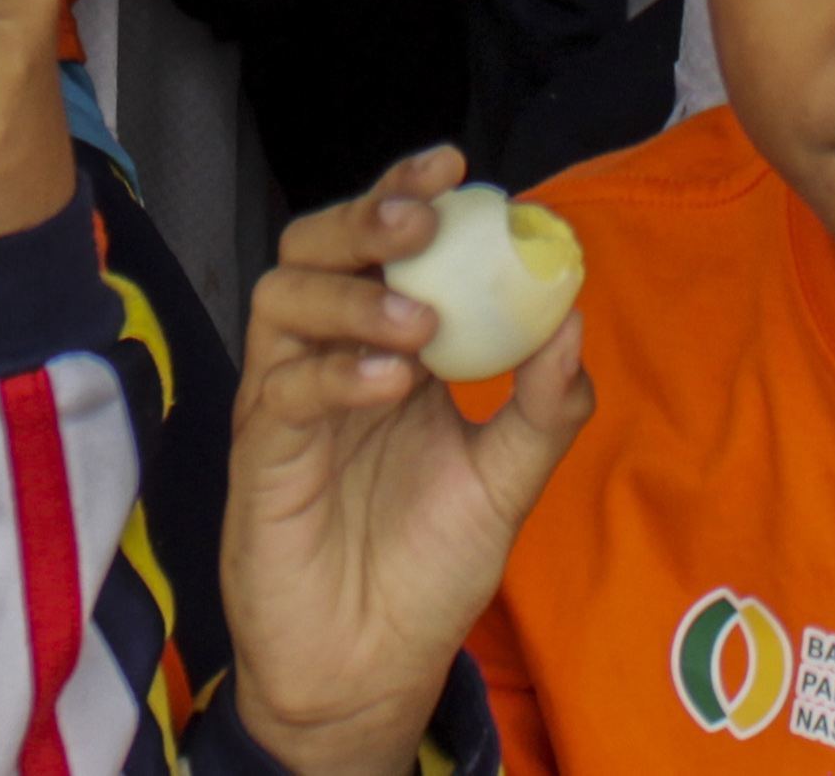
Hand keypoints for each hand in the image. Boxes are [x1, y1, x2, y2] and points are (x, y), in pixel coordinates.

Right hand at [224, 149, 596, 775]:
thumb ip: (541, 406)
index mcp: (388, 347)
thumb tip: (574, 315)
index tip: (458, 165)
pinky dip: (335, 372)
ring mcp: (288, 399)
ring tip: (419, 324)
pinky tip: (390, 385)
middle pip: (315, 245)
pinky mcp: (260, 451)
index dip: (408, 191)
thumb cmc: (427, 570)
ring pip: (284, 297)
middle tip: (422, 220)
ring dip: (351, 293)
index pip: (384, 244)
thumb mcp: (506, 483)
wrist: (371, 670)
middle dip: (366, 217)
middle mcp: (330, 355)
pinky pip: (284, 387)